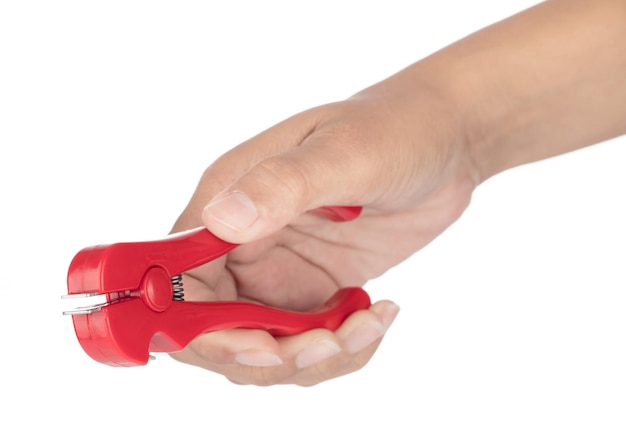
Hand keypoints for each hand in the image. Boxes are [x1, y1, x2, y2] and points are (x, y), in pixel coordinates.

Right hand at [168, 73, 478, 384]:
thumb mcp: (343, 153)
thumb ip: (281, 185)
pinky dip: (340, 350)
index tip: (259, 346)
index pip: (179, 280)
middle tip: (326, 346)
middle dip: (266, 354)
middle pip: (215, 329)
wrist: (443, 144)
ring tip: (367, 326)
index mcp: (227, 199)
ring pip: (264, 346)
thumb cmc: (393, 130)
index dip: (200, 327)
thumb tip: (222, 220)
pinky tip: (377, 317)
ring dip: (312, 357)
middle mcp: (242, 241)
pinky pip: (306, 343)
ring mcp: (276, 270)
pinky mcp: (312, 290)